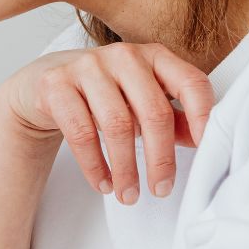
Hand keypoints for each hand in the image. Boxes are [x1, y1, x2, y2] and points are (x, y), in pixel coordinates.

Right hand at [0, 42, 213, 204]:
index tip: (205, 151)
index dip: (203, 118)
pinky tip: (102, 182)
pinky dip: (94, 165)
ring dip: (125, 168)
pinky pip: (81, 133)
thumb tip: (198, 139)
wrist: (43, 84)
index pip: (191, 83)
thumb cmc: (100, 94)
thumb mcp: (138, 99)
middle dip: (159, 159)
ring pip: (116, 126)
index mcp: (153, 56)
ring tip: (128, 193)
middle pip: (153, 112)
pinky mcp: (56, 84)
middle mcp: (122, 56)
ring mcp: (86, 66)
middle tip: (160, 188)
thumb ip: (171, 115)